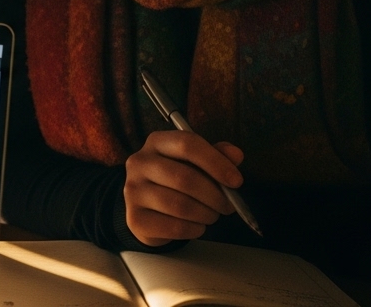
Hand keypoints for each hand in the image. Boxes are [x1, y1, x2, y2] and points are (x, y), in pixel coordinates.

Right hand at [123, 130, 245, 246]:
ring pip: (180, 205)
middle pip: (184, 178)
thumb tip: (236, 155)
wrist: (146, 208)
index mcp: (157, 142)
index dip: (216, 162)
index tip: (236, 181)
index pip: (187, 144)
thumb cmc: (175, 181)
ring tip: (212, 214)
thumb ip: (216, 155)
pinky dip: (194, 229)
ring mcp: (133, 190)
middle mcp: (140, 162)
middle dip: (215, 195)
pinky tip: (197, 225)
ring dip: (206, 214)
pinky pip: (175, 227)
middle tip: (228, 205)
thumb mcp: (195, 162)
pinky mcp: (135, 218)